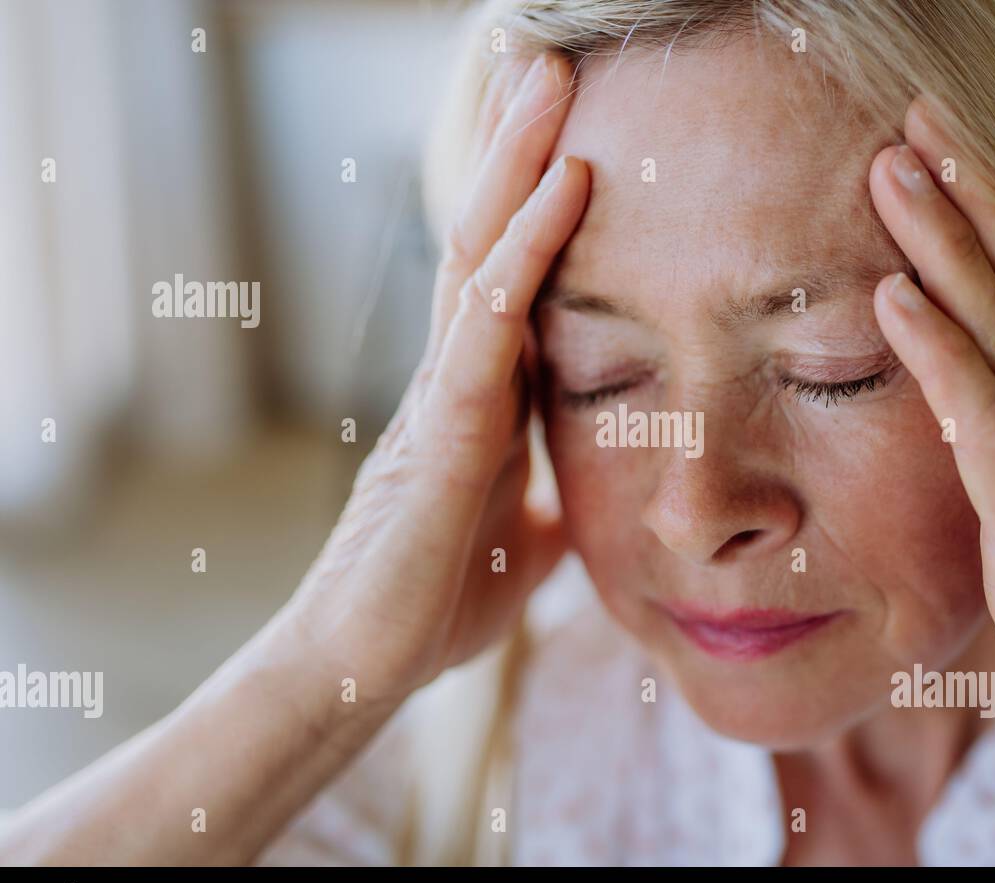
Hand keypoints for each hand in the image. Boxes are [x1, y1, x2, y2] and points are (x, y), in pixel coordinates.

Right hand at [286, 54, 589, 695]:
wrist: (366, 665)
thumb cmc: (436, 600)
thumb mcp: (525, 542)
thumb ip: (550, 505)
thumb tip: (583, 503)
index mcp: (478, 398)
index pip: (508, 279)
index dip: (535, 206)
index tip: (569, 132)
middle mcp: (455, 377)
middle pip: (485, 238)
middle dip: (516, 148)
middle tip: (548, 60)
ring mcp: (443, 395)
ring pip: (478, 253)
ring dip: (518, 161)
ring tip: (547, 76)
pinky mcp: (444, 432)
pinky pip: (490, 323)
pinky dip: (528, 249)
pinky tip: (567, 185)